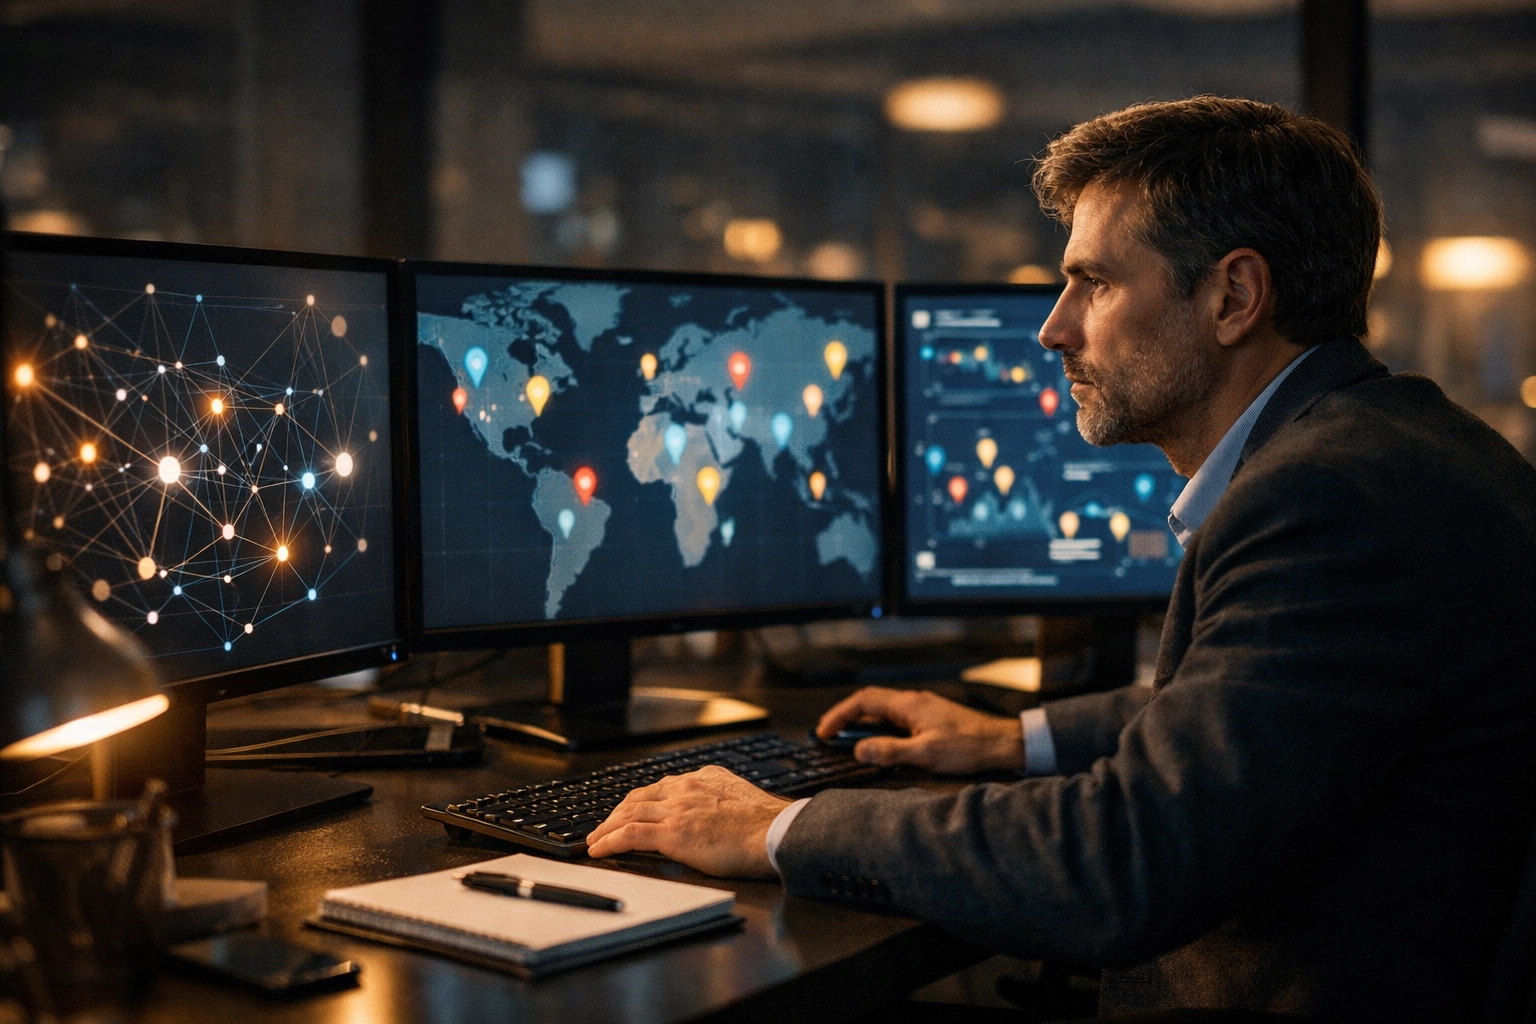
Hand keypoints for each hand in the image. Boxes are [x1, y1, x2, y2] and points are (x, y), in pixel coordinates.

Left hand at [586, 765, 790, 877]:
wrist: (774, 832)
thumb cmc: (766, 824)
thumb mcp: (739, 799)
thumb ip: (720, 801)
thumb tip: (716, 815)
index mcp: (703, 778)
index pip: (661, 787)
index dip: (640, 800)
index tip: (631, 809)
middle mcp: (686, 788)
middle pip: (639, 797)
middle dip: (617, 812)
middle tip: (604, 826)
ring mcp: (677, 809)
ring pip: (629, 814)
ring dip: (606, 828)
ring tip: (595, 840)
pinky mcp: (673, 833)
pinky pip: (630, 835)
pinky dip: (609, 841)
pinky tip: (599, 849)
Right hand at [816, 686, 1025, 773]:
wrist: (1002, 743)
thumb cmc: (968, 747)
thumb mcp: (926, 754)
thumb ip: (890, 751)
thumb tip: (859, 750)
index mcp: (908, 705)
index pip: (864, 702)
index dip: (840, 715)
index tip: (824, 731)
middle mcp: (914, 701)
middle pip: (871, 701)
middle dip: (846, 715)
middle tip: (828, 733)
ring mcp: (923, 707)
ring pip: (884, 708)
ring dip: (863, 720)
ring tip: (849, 738)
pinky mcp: (932, 717)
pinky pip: (897, 716)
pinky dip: (880, 725)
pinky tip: (882, 740)